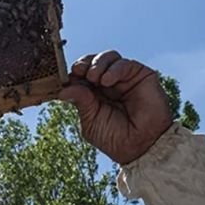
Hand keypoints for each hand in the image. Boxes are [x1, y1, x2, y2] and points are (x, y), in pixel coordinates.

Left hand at [58, 50, 173, 164]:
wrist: (141, 146)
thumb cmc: (116, 139)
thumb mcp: (91, 120)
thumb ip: (80, 102)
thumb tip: (62, 90)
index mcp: (93, 94)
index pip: (80, 75)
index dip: (73, 72)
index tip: (65, 77)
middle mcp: (108, 84)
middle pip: (92, 62)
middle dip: (83, 64)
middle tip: (78, 71)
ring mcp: (124, 79)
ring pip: (108, 58)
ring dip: (97, 63)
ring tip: (93, 77)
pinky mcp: (140, 75)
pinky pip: (124, 64)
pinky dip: (113, 69)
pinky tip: (107, 81)